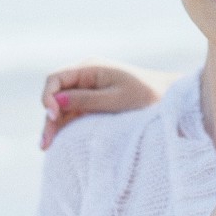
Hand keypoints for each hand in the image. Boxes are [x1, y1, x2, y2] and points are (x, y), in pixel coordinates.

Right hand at [40, 60, 178, 148]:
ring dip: (54, 125)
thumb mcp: (116, 99)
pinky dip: (65, 126)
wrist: (170, 98)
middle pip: (56, 95)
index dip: (48, 97)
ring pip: (62, 107)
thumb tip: (55, 102)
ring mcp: (89, 91)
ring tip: (46, 147)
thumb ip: (85, 101)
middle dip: (48, 117)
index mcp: (90, 68)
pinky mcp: (94, 104)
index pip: (55, 79)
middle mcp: (85, 77)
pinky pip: (73, 114)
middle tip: (45, 143)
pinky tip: (57, 142)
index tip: (54, 115)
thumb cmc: (147, 96)